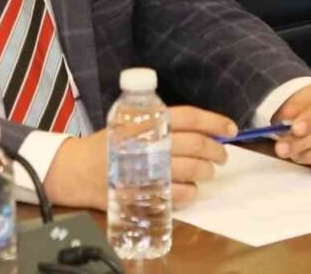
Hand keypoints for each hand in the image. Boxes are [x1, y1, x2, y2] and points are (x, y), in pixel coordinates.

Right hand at [43, 106, 233, 210]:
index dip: (214, 122)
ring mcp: (148, 168)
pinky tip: (191, 189)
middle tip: (222, 155)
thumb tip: (201, 126)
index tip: (231, 128)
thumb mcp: (131, 120)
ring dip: (206, 171)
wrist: (79, 170)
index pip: (189, 117)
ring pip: (191, 169)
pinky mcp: (144, 192)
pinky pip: (179, 193)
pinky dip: (191, 191)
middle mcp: (150, 142)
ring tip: (207, 171)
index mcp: (148, 120)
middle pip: (196, 144)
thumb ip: (161, 120)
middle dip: (216, 150)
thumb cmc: (109, 143)